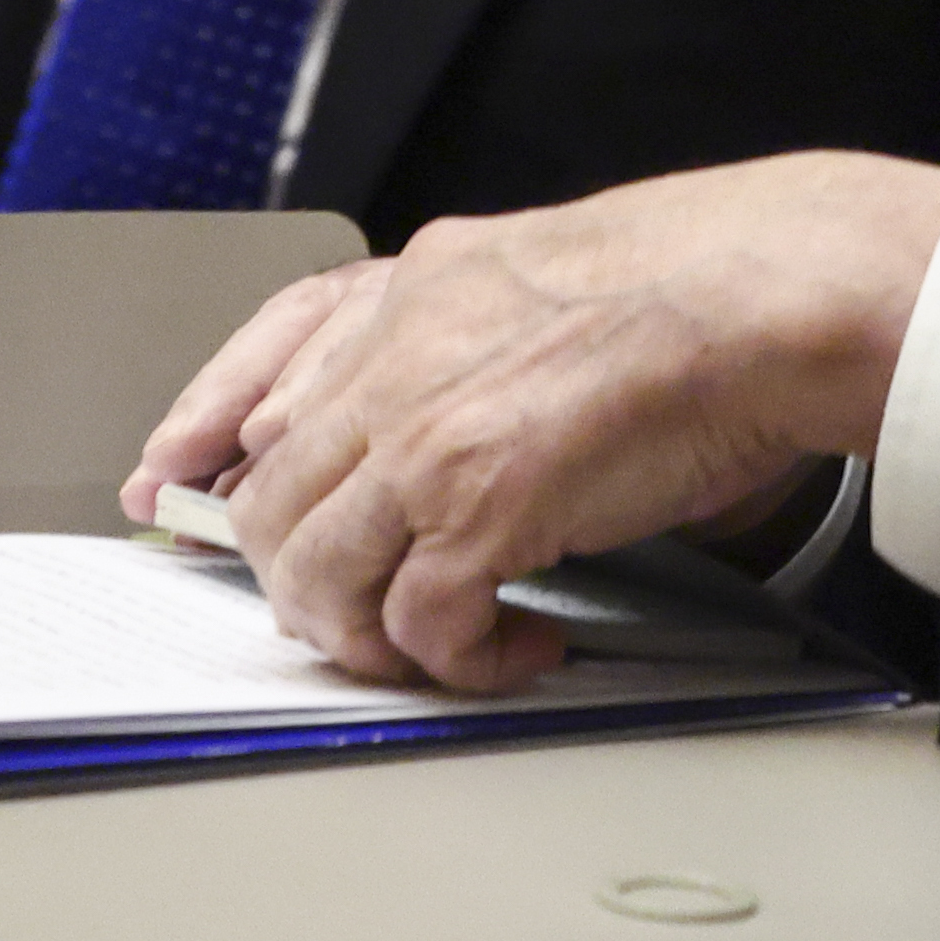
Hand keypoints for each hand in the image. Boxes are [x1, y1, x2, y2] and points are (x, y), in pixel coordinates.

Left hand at [125, 150, 939, 691]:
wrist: (767, 298)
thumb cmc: (702, 289)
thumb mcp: (547, 278)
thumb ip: (468, 332)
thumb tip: (433, 423)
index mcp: (418, 285)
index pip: (265, 356)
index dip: (204, 428)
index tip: (172, 484)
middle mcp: (398, 355)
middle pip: (274, 495)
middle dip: (302, 573)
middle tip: (363, 613)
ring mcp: (427, 434)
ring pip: (317, 573)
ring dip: (369, 633)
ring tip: (442, 646)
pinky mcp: (479, 509)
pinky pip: (421, 626)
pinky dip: (460, 662)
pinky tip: (516, 651)